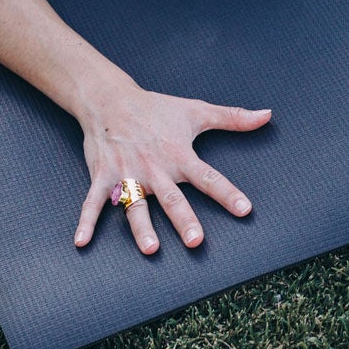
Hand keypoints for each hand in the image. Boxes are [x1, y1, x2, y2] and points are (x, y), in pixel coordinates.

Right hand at [72, 83, 268, 254]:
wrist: (111, 99)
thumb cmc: (157, 108)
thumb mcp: (196, 110)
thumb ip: (233, 118)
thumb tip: (267, 115)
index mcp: (179, 155)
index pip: (209, 177)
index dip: (228, 193)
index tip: (244, 210)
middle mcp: (155, 168)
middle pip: (172, 198)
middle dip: (184, 219)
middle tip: (196, 241)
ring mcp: (127, 174)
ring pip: (135, 205)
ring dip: (141, 227)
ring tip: (150, 249)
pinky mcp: (103, 176)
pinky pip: (93, 202)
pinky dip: (86, 221)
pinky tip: (81, 242)